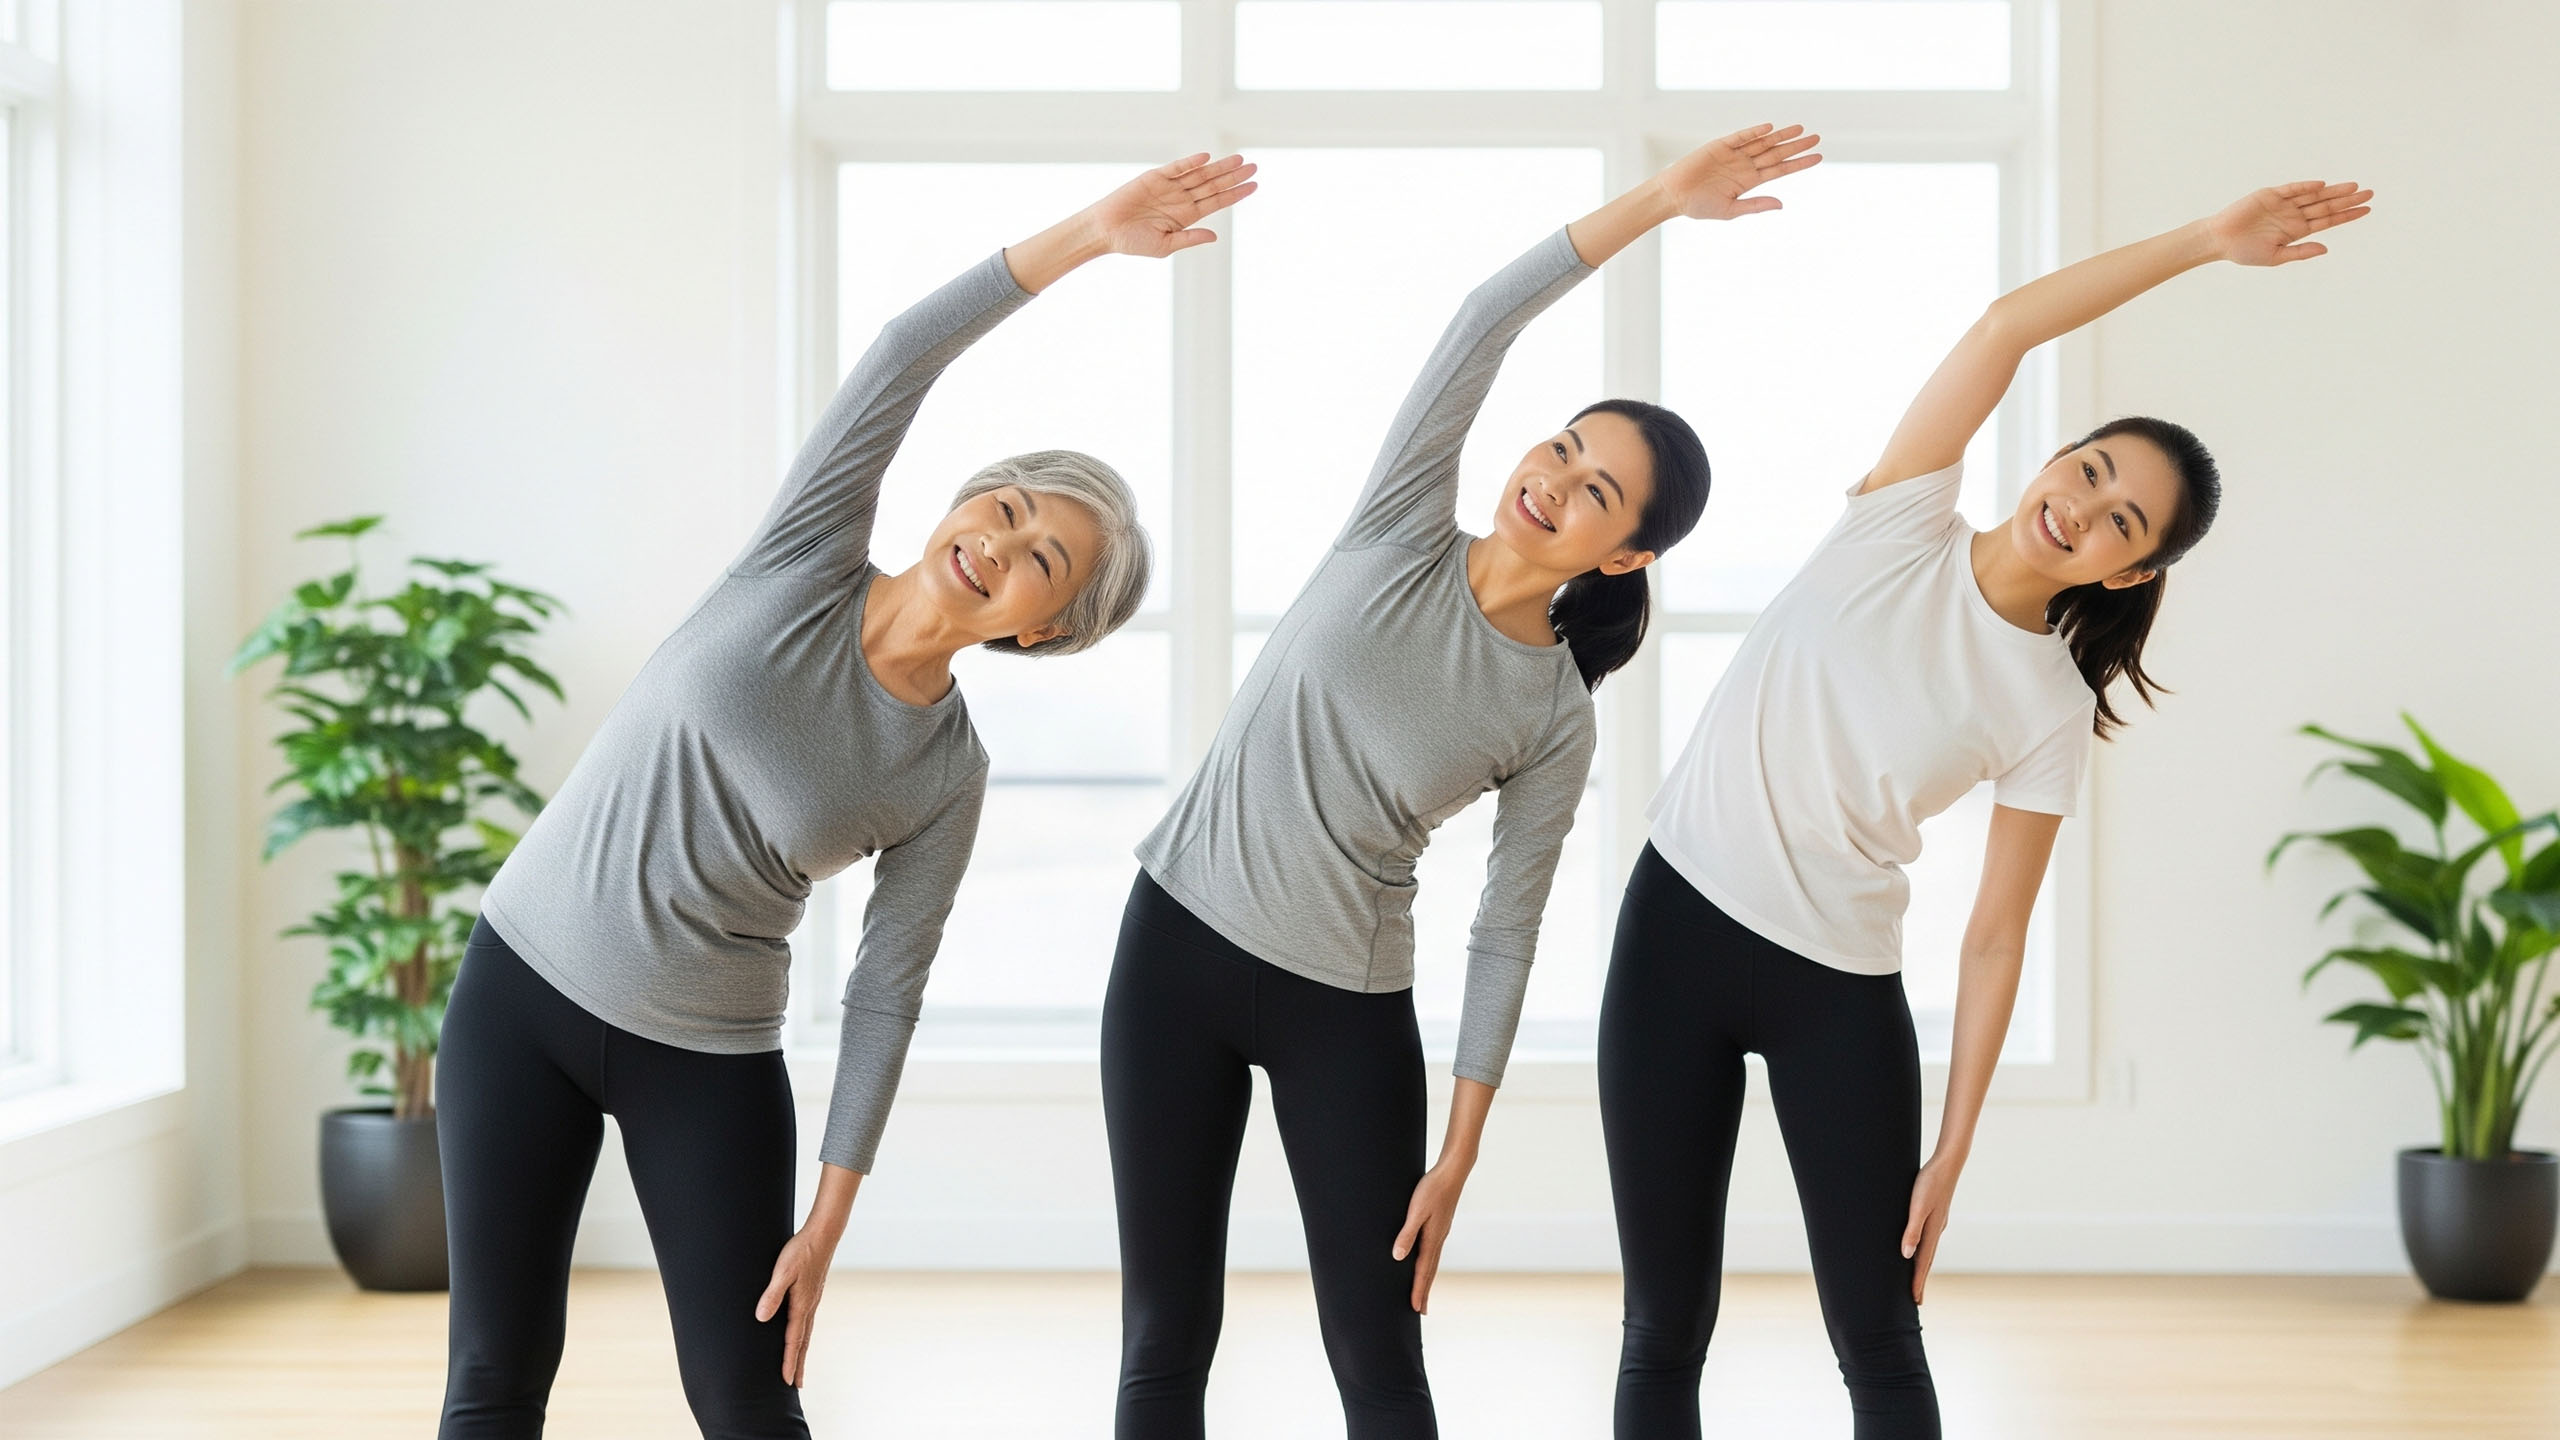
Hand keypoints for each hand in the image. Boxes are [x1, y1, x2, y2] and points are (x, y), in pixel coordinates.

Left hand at [754, 1223, 839, 1386]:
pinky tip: (801, 1335)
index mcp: (801, 1305)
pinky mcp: (812, 1293)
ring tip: (798, 1366)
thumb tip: (761, 1318)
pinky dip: (803, 1336)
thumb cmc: (801, 1251)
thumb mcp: (783, 1271)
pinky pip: (807, 1322)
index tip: (785, 1381)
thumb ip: (772, 1295)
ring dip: (801, 1352)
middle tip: (796, 1385)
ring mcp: (812, 1300)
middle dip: (798, 1364)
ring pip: (806, 1333)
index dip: (788, 1361)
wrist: (823, 1235)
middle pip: (803, 1342)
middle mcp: (809, 1306)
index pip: (793, 1340)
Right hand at [1085, 153, 1258, 258]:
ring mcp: (1169, 187)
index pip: (1217, 202)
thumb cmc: (1133, 242)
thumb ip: (1189, 239)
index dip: (1235, 194)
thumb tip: (1214, 237)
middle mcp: (1181, 199)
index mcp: (1187, 216)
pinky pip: (1175, 169)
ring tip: (1239, 160)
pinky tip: (1205, 158)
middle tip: (1254, 167)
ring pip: (1199, 174)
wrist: (1106, 231)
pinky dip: (1189, 163)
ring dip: (1219, 167)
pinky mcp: (1153, 177)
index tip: (1254, 186)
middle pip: (1213, 185)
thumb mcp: (1165, 246)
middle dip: (1234, 176)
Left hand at [1392, 1159, 1470, 1313]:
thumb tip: (1398, 1257)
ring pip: (1433, 1262)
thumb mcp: (1416, 1211)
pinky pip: (1434, 1251)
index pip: (1423, 1271)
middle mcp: (1438, 1239)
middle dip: (1425, 1291)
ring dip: (1428, 1279)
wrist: (1452, 1172)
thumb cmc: (1432, 1189)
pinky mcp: (1440, 1225)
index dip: (1419, 1291)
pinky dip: (1430, 1264)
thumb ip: (1407, 1233)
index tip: (1416, 1309)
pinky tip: (1427, 1262)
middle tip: (1422, 1311)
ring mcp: (1441, 1232)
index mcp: (1432, 1239)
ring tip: (1423, 1292)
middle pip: (1430, 1271)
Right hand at [1655, 123, 1822, 221]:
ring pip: (1762, 142)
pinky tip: (1769, 129)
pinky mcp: (1719, 145)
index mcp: (1749, 181)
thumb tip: (1781, 204)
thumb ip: (1755, 206)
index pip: (1780, 170)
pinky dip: (1753, 132)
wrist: (1673, 196)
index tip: (1818, 157)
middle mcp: (1744, 165)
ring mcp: (1733, 154)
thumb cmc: (1698, 206)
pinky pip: (1740, 137)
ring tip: (1801, 129)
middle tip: (1817, 138)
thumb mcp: (1729, 210)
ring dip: (1781, 136)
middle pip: (1776, 153)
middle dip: (1796, 146)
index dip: (1799, 163)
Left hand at [1900, 1153, 1959, 1303]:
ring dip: (1922, 1265)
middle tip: (1916, 1299)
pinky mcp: (1935, 1212)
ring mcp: (1937, 1221)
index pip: (1923, 1263)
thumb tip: (1906, 1255)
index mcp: (1932, 1231)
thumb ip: (1912, 1229)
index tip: (1915, 1301)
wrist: (1948, 1162)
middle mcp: (1936, 1229)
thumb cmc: (1930, 1182)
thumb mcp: (1918, 1206)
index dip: (1917, 1282)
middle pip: (1927, 1260)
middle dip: (1920, 1279)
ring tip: (1916, 1278)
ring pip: (1928, 1249)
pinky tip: (1918, 1246)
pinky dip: (1922, 1249)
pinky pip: (1927, 1237)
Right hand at [2206, 180, 2373, 265]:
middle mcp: (2294, 214)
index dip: (2347, 215)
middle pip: (2326, 205)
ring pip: (2313, 195)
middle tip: (2370, 193)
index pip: (2328, 221)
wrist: (2219, 241)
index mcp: (2297, 230)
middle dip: (2347, 200)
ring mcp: (2283, 203)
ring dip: (2333, 191)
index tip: (2367, 209)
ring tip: (2355, 186)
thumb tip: (2326, 249)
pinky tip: (2321, 186)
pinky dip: (2305, 187)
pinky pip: (2291, 190)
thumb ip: (2300, 252)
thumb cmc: (2244, 252)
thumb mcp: (2275, 257)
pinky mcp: (2269, 195)